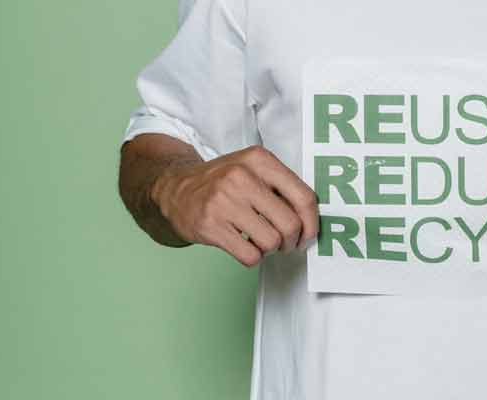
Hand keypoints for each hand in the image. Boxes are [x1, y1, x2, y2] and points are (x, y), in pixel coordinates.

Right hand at [151, 145, 318, 266]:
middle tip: (285, 244)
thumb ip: (283, 187)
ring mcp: (224, 201)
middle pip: (290, 224)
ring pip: (271, 242)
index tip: (308, 235)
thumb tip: (312, 221)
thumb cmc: (223, 182)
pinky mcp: (210, 225)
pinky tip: (244, 246)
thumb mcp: (253, 169)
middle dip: (292, 241)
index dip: (312, 223)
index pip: (304, 197)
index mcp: (259, 160)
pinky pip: (250, 255)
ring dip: (270, 249)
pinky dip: (253, 258)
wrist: (174, 189)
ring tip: (260, 241)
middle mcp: (242, 177)